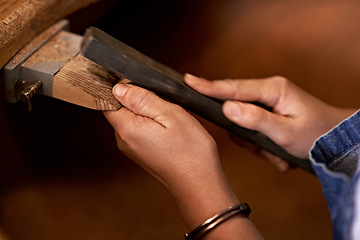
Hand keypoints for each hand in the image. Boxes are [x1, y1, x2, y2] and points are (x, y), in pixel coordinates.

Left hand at [103, 83, 218, 188]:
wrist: (198, 182)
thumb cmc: (190, 150)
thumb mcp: (170, 115)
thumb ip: (142, 99)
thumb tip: (118, 88)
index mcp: (127, 128)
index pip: (108, 99)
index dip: (123, 87)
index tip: (144, 87)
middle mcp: (123, 140)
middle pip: (120, 108)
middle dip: (138, 99)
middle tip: (163, 103)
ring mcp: (131, 148)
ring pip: (131, 118)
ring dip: (147, 112)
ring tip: (168, 119)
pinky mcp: (140, 152)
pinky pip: (139, 129)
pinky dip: (151, 124)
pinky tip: (168, 129)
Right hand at [184, 74, 355, 161]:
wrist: (335, 142)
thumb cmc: (317, 134)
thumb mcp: (286, 132)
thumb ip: (255, 119)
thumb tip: (226, 108)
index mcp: (272, 89)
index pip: (233, 88)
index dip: (209, 86)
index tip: (188, 81)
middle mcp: (267, 92)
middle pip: (235, 109)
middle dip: (246, 134)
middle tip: (263, 147)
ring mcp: (267, 104)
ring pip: (243, 125)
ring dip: (257, 144)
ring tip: (277, 152)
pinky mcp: (267, 115)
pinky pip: (252, 132)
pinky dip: (262, 146)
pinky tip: (278, 153)